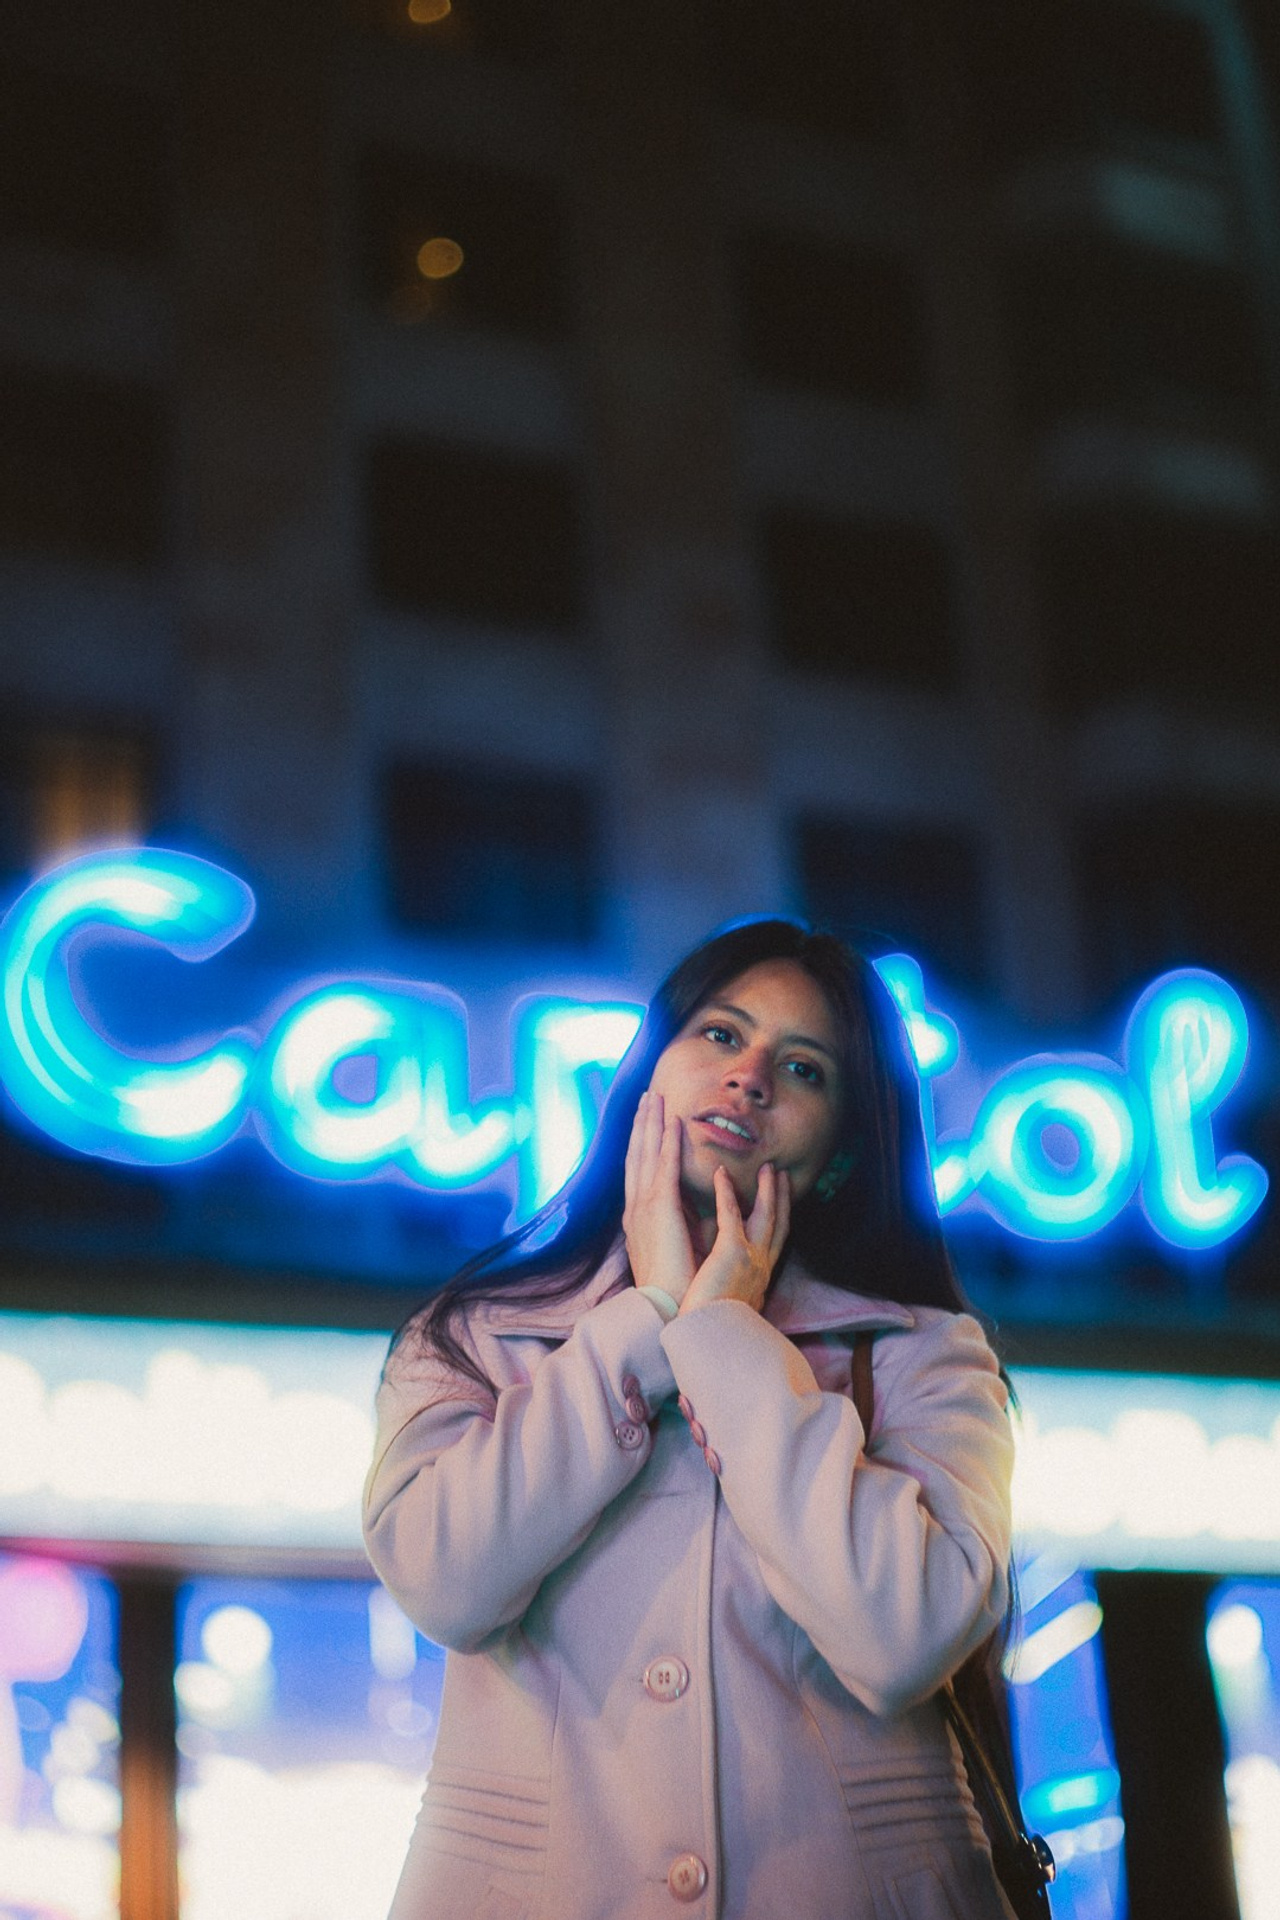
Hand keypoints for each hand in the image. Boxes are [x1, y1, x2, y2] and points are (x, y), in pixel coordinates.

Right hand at [622, 1090, 696, 1304]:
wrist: (667, 1306)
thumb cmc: (674, 1283)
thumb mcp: (671, 1246)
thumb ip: (674, 1222)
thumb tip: (686, 1206)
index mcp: (636, 1217)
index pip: (637, 1170)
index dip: (641, 1142)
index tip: (646, 1119)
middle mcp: (634, 1207)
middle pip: (636, 1155)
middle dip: (642, 1124)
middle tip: (647, 1097)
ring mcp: (643, 1207)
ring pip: (646, 1154)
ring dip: (651, 1124)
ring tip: (655, 1098)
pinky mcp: (659, 1209)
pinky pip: (663, 1167)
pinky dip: (667, 1143)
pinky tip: (672, 1122)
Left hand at [678, 1163, 790, 1315]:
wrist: (707, 1341)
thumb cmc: (710, 1326)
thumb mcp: (730, 1301)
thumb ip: (732, 1282)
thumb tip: (723, 1271)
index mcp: (759, 1278)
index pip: (774, 1243)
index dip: (779, 1218)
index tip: (780, 1200)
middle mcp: (761, 1267)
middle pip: (779, 1224)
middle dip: (782, 1198)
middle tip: (782, 1174)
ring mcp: (751, 1258)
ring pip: (766, 1215)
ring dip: (767, 1189)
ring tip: (767, 1168)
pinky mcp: (732, 1252)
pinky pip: (731, 1213)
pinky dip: (727, 1191)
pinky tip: (720, 1173)